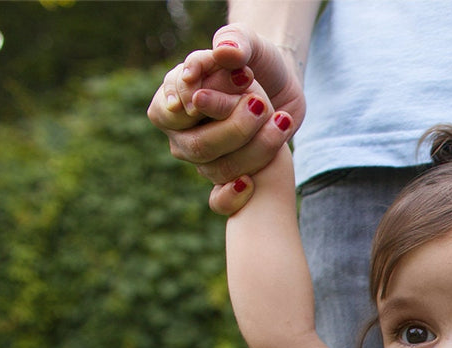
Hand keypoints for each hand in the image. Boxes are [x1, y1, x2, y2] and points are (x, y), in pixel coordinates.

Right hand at [146, 24, 304, 185]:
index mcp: (174, 96)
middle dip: (234, 128)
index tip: (224, 89)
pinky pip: (219, 200)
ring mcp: (203, 157)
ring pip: (216, 169)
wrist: (279, 85)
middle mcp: (182, 131)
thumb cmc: (256, 59)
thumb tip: (225, 52)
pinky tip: (250, 182)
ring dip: (252, 150)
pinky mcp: (227, 175)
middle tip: (260, 103)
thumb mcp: (249, 43)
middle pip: (197, 145)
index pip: (171, 110)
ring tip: (280, 120)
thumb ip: (235, 42)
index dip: (195, 105)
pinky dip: (233, 196)